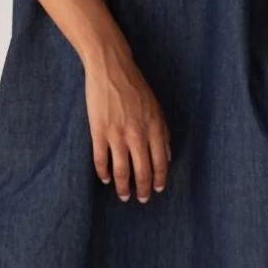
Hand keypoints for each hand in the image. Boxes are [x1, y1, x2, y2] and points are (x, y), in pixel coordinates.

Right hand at [83, 42, 171, 202]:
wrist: (111, 69)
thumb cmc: (135, 87)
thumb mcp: (156, 108)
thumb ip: (163, 132)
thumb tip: (168, 156)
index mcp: (154, 128)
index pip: (160, 162)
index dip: (158, 179)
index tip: (156, 189)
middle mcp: (137, 134)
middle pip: (142, 171)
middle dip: (142, 189)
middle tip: (141, 199)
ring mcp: (117, 134)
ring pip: (121, 170)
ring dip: (123, 187)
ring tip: (123, 196)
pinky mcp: (99, 131)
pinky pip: (101, 159)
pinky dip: (103, 173)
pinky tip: (105, 179)